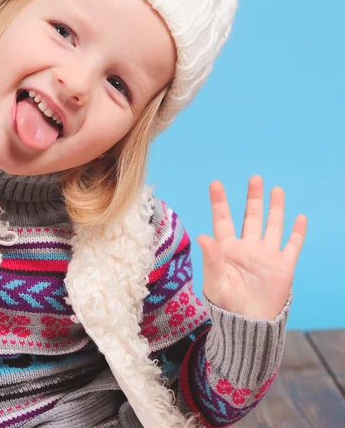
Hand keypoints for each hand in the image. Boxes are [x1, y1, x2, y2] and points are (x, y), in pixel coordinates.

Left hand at [196, 175, 306, 320]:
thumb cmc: (226, 304)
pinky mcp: (283, 266)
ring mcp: (266, 255)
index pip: (223, 219)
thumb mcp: (216, 281)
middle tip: (255, 178)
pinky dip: (297, 232)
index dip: (219, 201)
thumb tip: (202, 236)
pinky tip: (299, 217)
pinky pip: (292, 245)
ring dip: (275, 208)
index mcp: (227, 248)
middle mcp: (247, 247)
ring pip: (272, 225)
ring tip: (276, 189)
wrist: (248, 324)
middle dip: (253, 198)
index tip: (215, 183)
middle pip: (251, 217)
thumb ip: (211, 258)